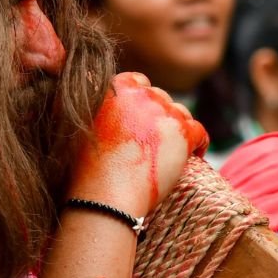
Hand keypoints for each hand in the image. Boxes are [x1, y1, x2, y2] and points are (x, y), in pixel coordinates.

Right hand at [69, 72, 207, 216]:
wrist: (105, 196)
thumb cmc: (86, 168)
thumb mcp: (78, 123)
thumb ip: (93, 102)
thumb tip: (90, 86)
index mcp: (114, 88)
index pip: (136, 81)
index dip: (138, 99)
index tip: (136, 118)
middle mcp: (139, 94)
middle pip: (159, 96)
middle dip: (157, 114)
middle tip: (150, 140)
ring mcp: (162, 111)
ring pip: (180, 112)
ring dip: (175, 128)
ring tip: (168, 150)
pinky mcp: (181, 132)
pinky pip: (199, 130)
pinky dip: (197, 143)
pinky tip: (192, 154)